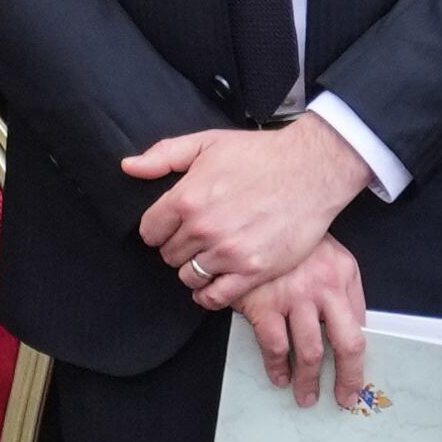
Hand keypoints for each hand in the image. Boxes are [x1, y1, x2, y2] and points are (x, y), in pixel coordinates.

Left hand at [130, 114, 369, 307]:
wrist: (312, 169)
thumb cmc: (262, 155)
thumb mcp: (208, 143)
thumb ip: (164, 155)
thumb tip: (129, 167)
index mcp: (188, 197)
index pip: (149, 231)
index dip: (160, 228)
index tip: (174, 225)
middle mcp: (204, 228)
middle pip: (168, 255)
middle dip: (179, 247)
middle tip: (199, 237)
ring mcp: (229, 252)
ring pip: (188, 277)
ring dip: (195, 269)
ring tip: (210, 256)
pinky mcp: (253, 271)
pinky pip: (214, 297)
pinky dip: (209, 295)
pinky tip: (215, 283)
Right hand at [236, 237, 366, 409]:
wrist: (256, 217)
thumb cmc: (295, 246)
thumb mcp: (331, 259)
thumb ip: (344, 293)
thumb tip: (355, 333)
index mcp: (344, 276)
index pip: (361, 327)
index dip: (360, 358)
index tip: (357, 379)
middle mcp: (324, 287)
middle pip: (346, 345)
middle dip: (347, 378)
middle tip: (343, 398)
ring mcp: (294, 297)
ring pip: (310, 352)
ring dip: (308, 381)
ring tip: (306, 396)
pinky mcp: (263, 304)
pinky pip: (275, 346)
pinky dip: (277, 367)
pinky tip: (278, 377)